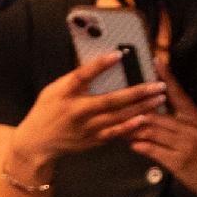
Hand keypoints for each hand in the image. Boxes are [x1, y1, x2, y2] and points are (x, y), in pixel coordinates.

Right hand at [1, 46, 166, 189]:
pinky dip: (130, 126)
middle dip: (137, 91)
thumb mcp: (53, 90)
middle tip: (158, 84)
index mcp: (64, 94)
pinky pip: (115, 132)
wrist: (38, 142)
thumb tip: (98, 66)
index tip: (118, 54)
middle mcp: (77, 111)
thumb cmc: (46, 111)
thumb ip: (74, 80)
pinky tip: (144, 118)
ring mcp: (86, 128)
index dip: (100, 64)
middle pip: (111, 100)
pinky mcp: (93, 140)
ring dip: (141, 107)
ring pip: (118, 117)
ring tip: (159, 98)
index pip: (83, 76)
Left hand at [124, 73, 196, 196]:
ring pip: (151, 131)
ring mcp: (185, 145)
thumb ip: (179, 121)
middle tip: (116, 106)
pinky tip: (132, 145)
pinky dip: (140, 146)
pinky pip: (153, 150)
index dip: (167, 77)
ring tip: (119, 127)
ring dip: (133, 129)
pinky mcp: (179, 162)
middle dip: (135, 111)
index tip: (156, 60)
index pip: (179, 94)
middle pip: (157, 114)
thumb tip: (153, 109)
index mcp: (195, 117)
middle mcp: (191, 128)